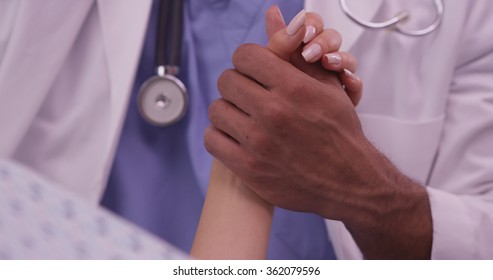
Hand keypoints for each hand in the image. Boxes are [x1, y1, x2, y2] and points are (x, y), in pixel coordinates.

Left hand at [205, 8, 431, 258]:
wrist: (349, 180)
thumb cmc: (339, 131)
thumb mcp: (328, 85)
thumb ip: (295, 51)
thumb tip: (274, 14)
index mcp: (293, 88)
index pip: (244, 56)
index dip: (248, 60)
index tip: (253, 70)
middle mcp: (274, 113)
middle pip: (227, 80)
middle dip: (238, 83)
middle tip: (248, 93)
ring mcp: (259, 143)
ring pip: (217, 109)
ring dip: (229, 109)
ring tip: (244, 115)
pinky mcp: (248, 168)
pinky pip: (212, 139)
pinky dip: (220, 134)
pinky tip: (235, 134)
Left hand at [265, 6, 361, 105]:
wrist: (302, 125)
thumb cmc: (289, 95)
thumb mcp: (282, 66)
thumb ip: (279, 41)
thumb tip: (272, 11)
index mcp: (307, 47)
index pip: (314, 24)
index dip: (310, 25)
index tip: (304, 33)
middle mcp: (323, 59)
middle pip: (332, 38)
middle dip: (324, 42)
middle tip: (311, 53)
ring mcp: (336, 77)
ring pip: (348, 59)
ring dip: (341, 58)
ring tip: (328, 63)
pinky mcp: (345, 96)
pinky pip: (356, 86)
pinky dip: (353, 83)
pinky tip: (347, 82)